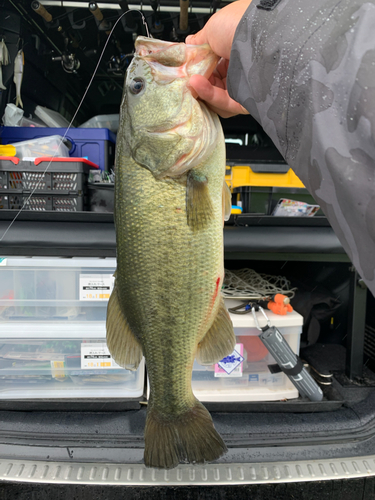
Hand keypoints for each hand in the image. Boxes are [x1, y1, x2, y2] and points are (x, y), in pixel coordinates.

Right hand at [186, 0, 251, 117]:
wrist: (260, 36)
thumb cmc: (241, 25)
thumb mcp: (213, 28)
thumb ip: (199, 41)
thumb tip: (189, 43)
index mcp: (235, 51)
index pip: (213, 67)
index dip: (198, 69)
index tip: (186, 69)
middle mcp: (242, 70)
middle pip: (214, 84)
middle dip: (198, 83)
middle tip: (186, 79)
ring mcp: (244, 86)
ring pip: (216, 98)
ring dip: (202, 90)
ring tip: (192, 81)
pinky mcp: (246, 101)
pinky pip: (224, 102)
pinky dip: (208, 95)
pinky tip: (198, 84)